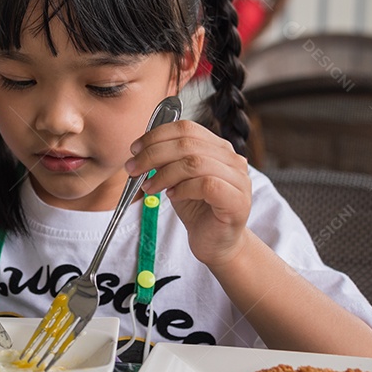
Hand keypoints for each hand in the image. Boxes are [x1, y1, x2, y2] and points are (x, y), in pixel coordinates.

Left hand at [127, 121, 250, 266]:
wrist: (215, 243)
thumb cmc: (197, 209)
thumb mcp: (176, 179)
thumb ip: (165, 161)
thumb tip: (140, 150)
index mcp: (217, 148)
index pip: (186, 128)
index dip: (156, 136)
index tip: (135, 150)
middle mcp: (232, 159)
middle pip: (187, 143)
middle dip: (153, 154)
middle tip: (133, 168)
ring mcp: (238, 179)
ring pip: (195, 163)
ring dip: (164, 174)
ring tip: (149, 188)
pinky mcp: (237, 201)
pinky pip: (206, 184)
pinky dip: (183, 188)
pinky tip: (172, 196)